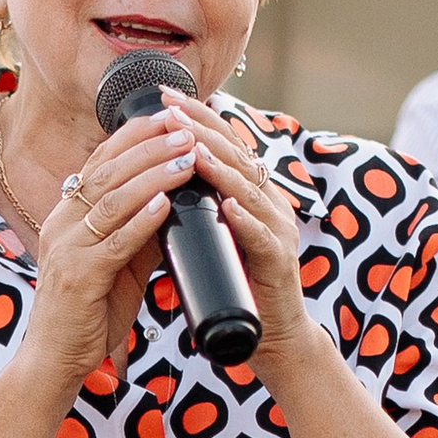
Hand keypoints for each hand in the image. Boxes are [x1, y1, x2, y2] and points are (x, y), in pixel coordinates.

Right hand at [19, 108, 213, 398]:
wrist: (56, 359)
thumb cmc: (90, 311)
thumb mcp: (117, 262)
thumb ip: (138, 231)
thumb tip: (174, 200)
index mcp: (68, 214)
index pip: (101, 161)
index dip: (135, 135)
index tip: (170, 115)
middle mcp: (62, 223)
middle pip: (107, 171)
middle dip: (148, 145)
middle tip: (184, 126)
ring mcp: (67, 249)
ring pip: (112, 200)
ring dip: (152, 174)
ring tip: (186, 156)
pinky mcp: (78, 277)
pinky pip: (113, 242)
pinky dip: (141, 219)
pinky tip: (165, 203)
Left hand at [158, 96, 314, 384]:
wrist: (272, 338)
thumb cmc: (238, 286)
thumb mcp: (212, 237)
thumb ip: (197, 209)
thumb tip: (158, 182)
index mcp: (251, 195)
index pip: (224, 145)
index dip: (197, 119)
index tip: (165, 99)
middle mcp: (269, 205)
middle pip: (238, 156)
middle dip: (204, 130)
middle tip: (173, 109)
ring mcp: (278, 232)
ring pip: (249, 191)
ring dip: (221, 168)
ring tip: (193, 149)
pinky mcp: (279, 264)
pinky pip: (262, 238)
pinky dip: (244, 220)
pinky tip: (228, 206)